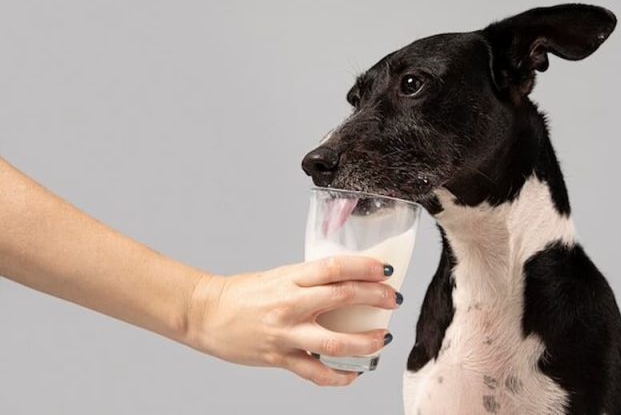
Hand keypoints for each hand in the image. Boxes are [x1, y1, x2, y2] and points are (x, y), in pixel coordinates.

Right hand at [185, 256, 398, 385]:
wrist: (205, 313)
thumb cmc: (243, 293)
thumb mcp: (279, 275)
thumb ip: (309, 279)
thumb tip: (346, 281)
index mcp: (290, 277)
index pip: (335, 267)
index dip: (365, 267)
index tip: (386, 269)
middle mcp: (290, 303)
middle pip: (343, 297)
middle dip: (376, 298)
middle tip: (393, 300)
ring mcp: (285, 333)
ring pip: (336, 342)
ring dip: (367, 342)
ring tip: (383, 339)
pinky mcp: (279, 357)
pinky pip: (316, 372)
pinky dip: (340, 376)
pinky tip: (355, 373)